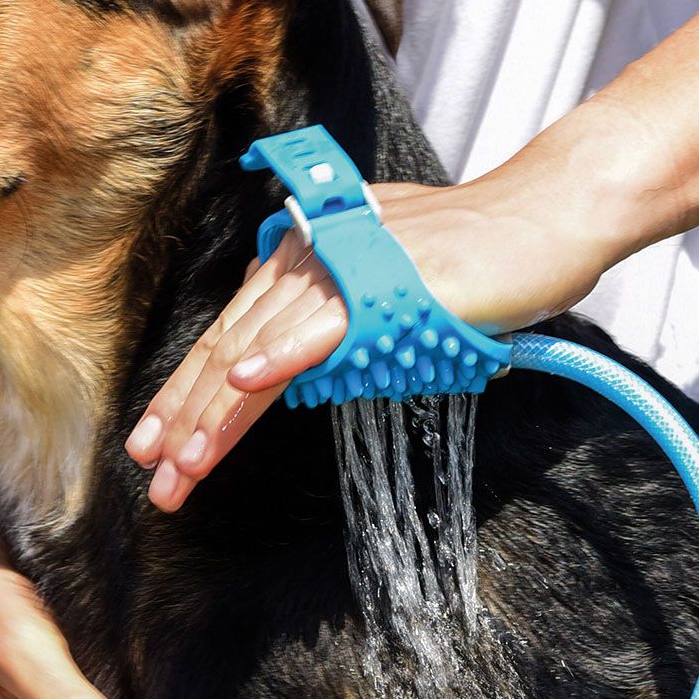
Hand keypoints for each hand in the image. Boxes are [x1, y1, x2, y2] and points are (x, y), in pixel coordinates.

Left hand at [125, 167, 617, 511]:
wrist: (543, 219)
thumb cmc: (476, 258)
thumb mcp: (385, 286)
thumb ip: (334, 316)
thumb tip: (298, 360)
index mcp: (300, 262)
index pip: (228, 341)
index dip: (186, 399)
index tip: (157, 450)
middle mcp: (305, 262)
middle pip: (228, 353)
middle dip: (184, 421)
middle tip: (156, 479)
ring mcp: (340, 273)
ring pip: (261, 353)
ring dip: (216, 415)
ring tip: (183, 468)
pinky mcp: (380, 287)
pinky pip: (318, 329)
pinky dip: (277, 358)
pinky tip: (242, 387)